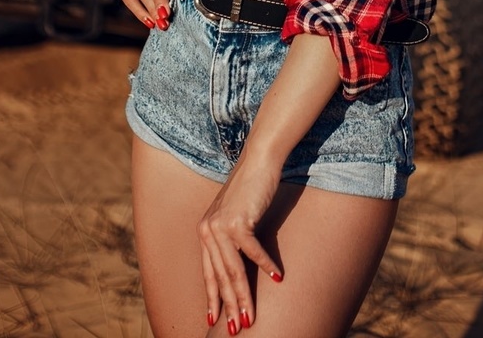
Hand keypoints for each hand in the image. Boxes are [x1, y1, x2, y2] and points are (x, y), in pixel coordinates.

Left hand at [200, 159, 283, 332]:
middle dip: (229, 306)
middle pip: (220, 277)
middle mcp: (207, 231)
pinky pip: (252, 251)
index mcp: (205, 233)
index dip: (212, 298)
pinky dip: (265, 265)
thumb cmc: (250, 190)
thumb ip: (231, 239)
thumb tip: (237, 264)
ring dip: (243, 297)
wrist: (258, 161)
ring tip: (251, 317)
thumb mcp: (236, 217)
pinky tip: (277, 278)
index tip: (214, 319)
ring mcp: (220, 226)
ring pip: (233, 270)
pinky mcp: (238, 220)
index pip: (208, 273)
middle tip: (237, 328)